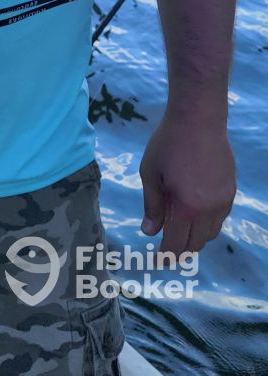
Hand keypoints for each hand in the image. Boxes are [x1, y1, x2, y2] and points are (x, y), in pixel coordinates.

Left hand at [140, 113, 235, 253]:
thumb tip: (150, 232)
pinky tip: (194, 212)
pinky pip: (220, 218)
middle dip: (180, 250)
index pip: (177, 244)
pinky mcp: (231, 191)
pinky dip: (206, 223)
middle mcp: (209, 210)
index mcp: (186, 207)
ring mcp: (224, 201)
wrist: (198, 120)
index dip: (166, 256)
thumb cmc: (168, 144)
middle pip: (196, 244)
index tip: (157, 262)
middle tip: (166, 247)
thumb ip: (151, 205)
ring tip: (178, 228)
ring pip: (210, 233)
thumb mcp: (150, 173)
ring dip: (194, 237)